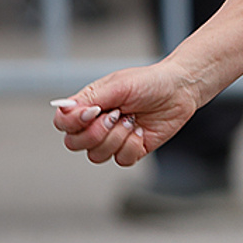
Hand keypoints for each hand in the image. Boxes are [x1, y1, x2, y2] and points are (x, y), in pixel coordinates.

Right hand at [50, 61, 201, 166]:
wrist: (180, 90)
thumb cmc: (148, 82)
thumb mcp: (117, 85)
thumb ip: (90, 98)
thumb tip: (63, 109)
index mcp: (87, 106)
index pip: (63, 124)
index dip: (73, 123)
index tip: (94, 110)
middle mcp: (97, 125)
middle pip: (74, 144)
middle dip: (96, 133)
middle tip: (116, 115)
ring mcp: (114, 139)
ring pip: (97, 155)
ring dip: (117, 137)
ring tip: (132, 120)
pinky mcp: (132, 150)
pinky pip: (121, 159)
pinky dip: (132, 145)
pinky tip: (141, 130)